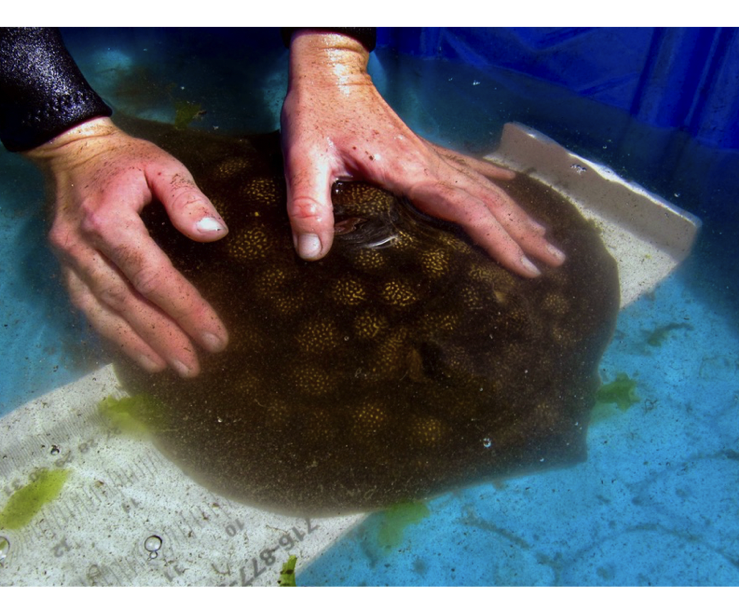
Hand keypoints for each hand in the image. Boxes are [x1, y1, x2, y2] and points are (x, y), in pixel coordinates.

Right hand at [24, 117, 228, 376]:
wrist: (70, 151)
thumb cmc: (123, 159)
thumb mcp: (161, 164)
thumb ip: (187, 198)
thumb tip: (215, 235)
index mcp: (108, 221)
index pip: (151, 275)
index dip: (184, 308)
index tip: (214, 335)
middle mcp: (82, 247)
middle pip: (126, 302)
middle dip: (162, 336)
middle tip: (193, 364)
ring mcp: (67, 260)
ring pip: (101, 312)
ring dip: (134, 343)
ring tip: (167, 366)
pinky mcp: (63, 267)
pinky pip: (85, 307)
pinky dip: (110, 333)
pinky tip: (134, 350)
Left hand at [281, 31, 563, 276]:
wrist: (328, 73)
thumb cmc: (315, 115)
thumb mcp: (302, 160)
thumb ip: (307, 205)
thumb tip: (312, 254)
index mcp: (407, 171)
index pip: (464, 210)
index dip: (496, 240)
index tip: (524, 267)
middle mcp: (427, 163)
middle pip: (487, 202)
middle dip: (522, 233)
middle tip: (554, 262)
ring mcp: (428, 154)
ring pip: (483, 187)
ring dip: (516, 213)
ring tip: (546, 237)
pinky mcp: (419, 148)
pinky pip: (466, 168)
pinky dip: (492, 181)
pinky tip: (513, 187)